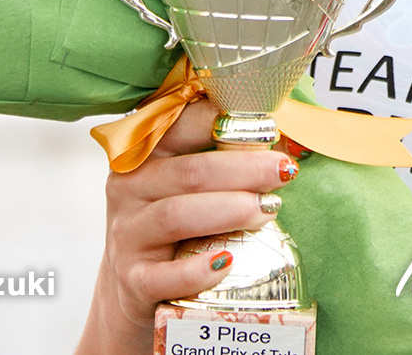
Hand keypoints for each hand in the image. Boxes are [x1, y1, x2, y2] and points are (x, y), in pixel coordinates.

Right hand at [75, 98, 296, 354]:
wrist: (130, 288)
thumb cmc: (172, 223)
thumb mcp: (183, 184)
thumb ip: (219, 159)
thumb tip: (280, 150)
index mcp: (143, 155)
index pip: (180, 126)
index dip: (227, 124)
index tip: (268, 129)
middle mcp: (129, 189)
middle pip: (189, 172)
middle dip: (244, 169)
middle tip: (284, 172)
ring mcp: (127, 235)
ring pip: (177, 216)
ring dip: (229, 211)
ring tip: (267, 210)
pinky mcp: (133, 281)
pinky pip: (163, 275)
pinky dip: (196, 270)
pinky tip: (227, 261)